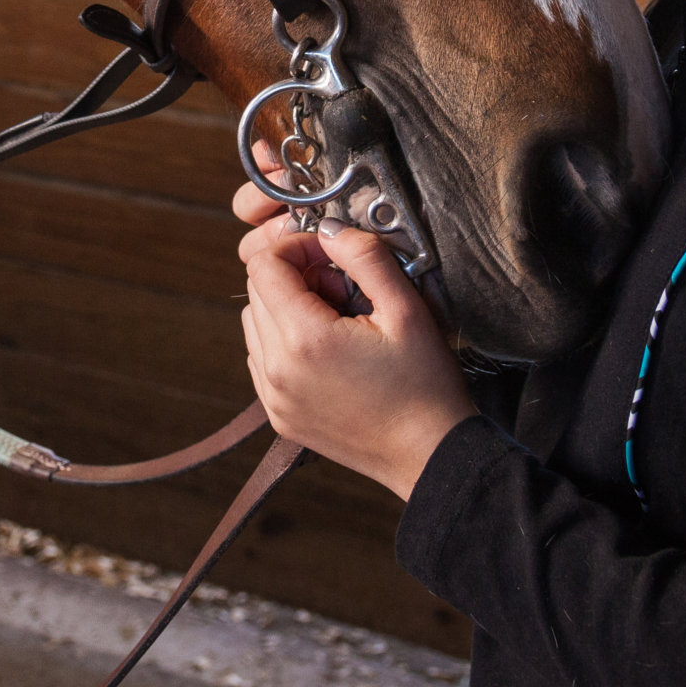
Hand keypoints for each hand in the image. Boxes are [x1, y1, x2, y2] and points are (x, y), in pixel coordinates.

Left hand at [239, 211, 476, 499]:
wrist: (431, 456)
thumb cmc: (425, 387)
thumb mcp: (407, 309)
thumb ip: (364, 257)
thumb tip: (329, 230)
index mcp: (304, 340)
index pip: (263, 265)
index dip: (297, 249)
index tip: (331, 258)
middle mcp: (277, 370)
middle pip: (256, 291)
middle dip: (295, 278)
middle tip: (343, 292)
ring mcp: (273, 397)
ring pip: (254, 323)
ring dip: (287, 310)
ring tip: (338, 323)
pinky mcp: (279, 416)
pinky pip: (261, 359)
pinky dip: (284, 343)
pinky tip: (329, 352)